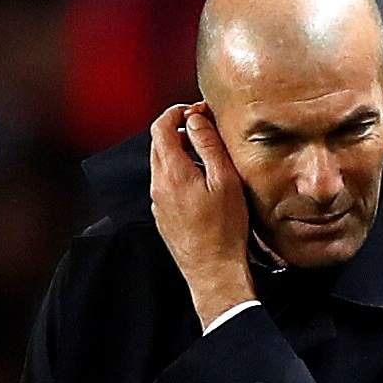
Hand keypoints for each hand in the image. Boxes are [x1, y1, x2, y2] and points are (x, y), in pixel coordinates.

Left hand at [149, 102, 255, 327]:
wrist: (213, 271)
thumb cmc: (224, 229)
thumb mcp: (225, 180)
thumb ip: (208, 144)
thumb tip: (196, 119)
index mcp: (171, 171)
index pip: (161, 126)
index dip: (177, 112)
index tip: (196, 110)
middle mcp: (158, 185)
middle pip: (158, 144)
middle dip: (178, 130)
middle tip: (204, 129)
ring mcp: (157, 202)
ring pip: (161, 165)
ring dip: (179, 153)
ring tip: (206, 157)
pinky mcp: (162, 216)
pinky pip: (165, 185)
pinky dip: (179, 173)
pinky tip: (201, 184)